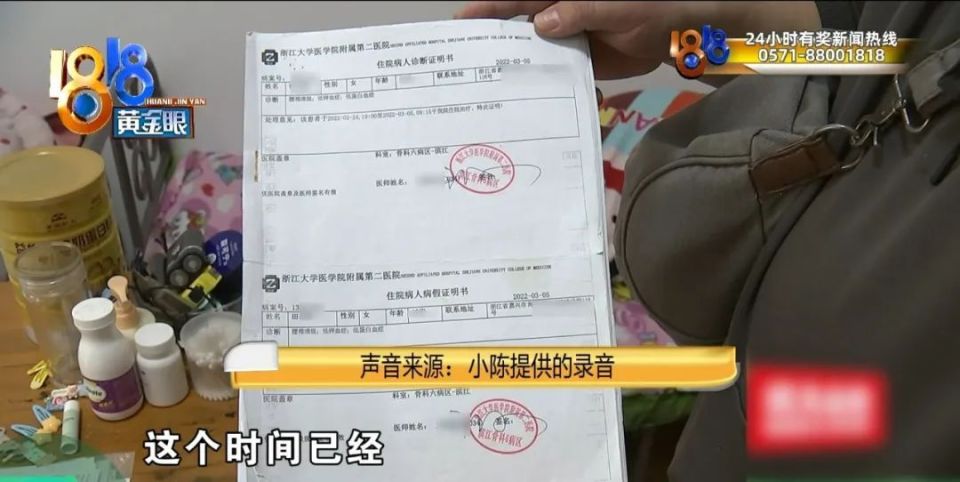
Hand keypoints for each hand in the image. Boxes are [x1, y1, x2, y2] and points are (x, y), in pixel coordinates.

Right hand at [455, 1, 819, 79]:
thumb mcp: (618, 6)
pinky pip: (556, 77)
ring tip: (487, 96)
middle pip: (516, 30)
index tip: (461, 23)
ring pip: (532, 56)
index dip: (488, 10)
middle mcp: (557, 15)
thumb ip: (580, 10)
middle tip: (464, 71)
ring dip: (514, 74)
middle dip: (492, 47)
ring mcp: (568, 41)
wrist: (685, 31)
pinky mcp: (582, 64)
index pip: (516, 1)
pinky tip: (529, 107)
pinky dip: (544, 91)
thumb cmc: (652, 5)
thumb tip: (541, 23)